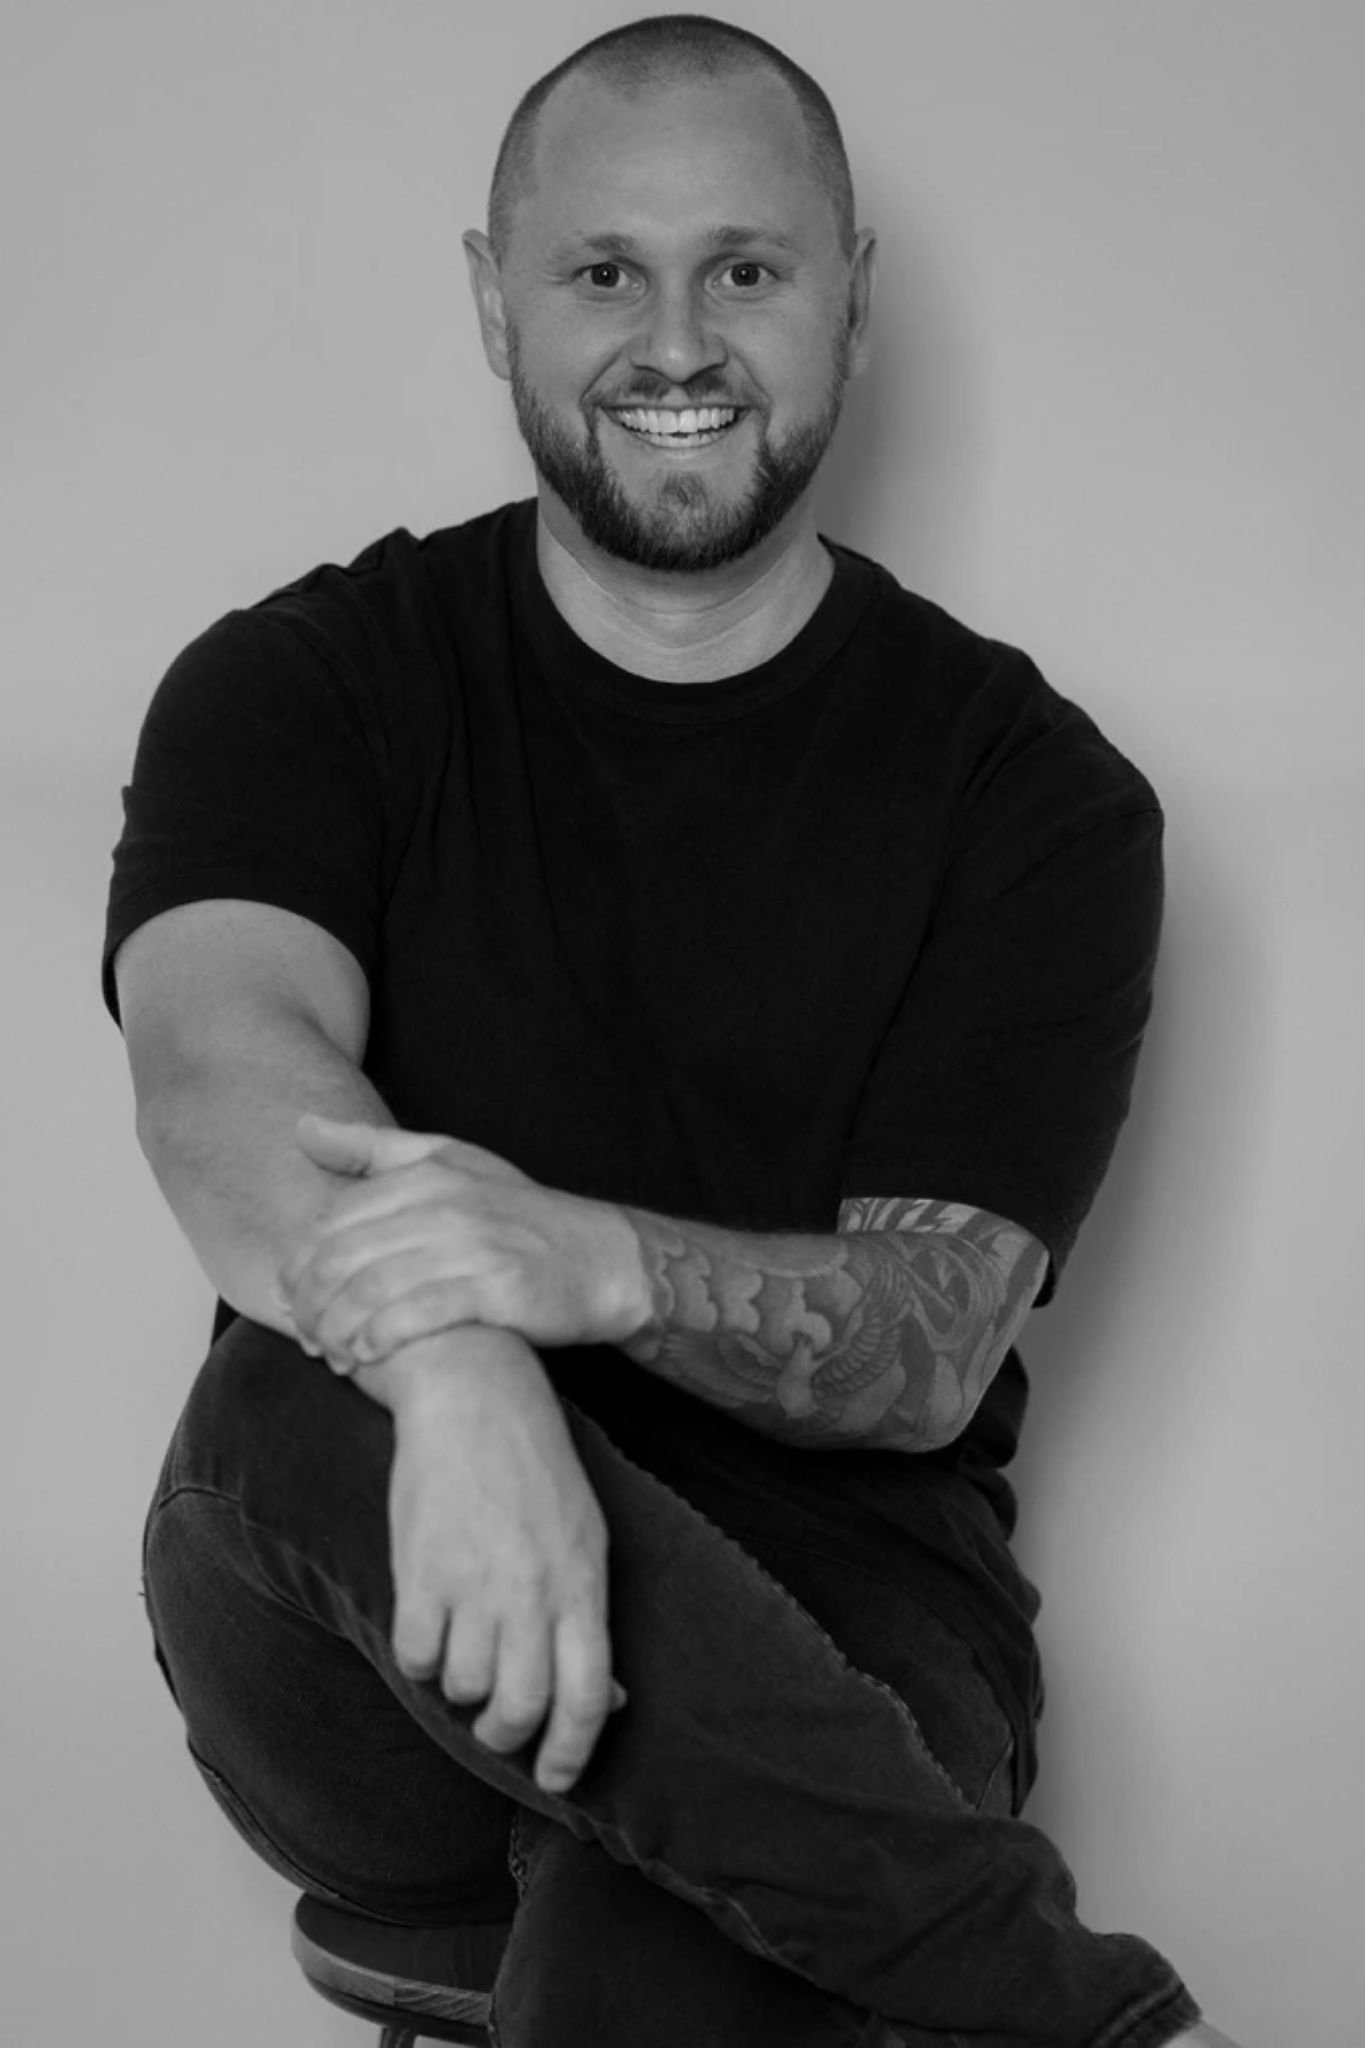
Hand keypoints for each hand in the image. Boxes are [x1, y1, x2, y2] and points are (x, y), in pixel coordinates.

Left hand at [282, 1116, 648, 1370]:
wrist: (601, 1259)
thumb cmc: (516, 1214)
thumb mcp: (449, 1162)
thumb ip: (372, 1148)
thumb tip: (302, 1127)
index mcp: (426, 1174)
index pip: (332, 1221)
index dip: (300, 1264)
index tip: (291, 1298)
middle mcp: (446, 1205)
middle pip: (344, 1258)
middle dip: (310, 1304)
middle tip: (304, 1334)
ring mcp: (474, 1247)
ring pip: (373, 1289)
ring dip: (338, 1329)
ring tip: (330, 1353)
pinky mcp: (498, 1290)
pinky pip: (419, 1315)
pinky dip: (381, 1338)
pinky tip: (366, 1354)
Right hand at [376, 1329, 627, 1795]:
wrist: (473, 1397)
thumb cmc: (536, 1468)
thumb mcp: (586, 1536)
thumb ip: (590, 1617)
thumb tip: (609, 1700)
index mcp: (582, 1584)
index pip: (587, 1699)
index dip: (573, 1753)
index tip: (557, 1778)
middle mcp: (531, 1593)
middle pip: (521, 1707)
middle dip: (507, 1734)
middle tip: (497, 1725)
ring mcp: (474, 1584)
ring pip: (464, 1687)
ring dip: (461, 1688)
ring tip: (462, 1655)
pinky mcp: (420, 1571)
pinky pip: (416, 1655)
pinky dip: (420, 1658)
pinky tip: (428, 1628)